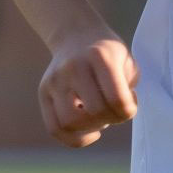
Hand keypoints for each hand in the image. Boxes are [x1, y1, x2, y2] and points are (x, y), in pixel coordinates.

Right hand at [40, 32, 139, 147]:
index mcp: (99, 56)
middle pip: (94, 113)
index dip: (128, 111)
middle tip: (114, 111)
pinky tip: (88, 131)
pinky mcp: (43, 92)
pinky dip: (74, 138)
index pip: (117, 99)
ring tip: (99, 119)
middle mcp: (74, 67)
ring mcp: (55, 80)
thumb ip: (128, 88)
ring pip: (70, 123)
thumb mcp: (127, 62)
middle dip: (111, 120)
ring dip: (90, 129)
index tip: (129, 104)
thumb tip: (120, 112)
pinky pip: (55, 128)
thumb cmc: (108, 54)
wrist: (76, 34)